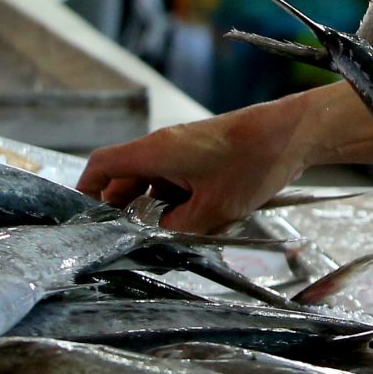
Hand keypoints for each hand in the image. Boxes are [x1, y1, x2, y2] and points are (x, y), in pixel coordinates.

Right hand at [79, 88, 356, 232]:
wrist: (292, 135)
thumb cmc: (252, 164)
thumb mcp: (212, 210)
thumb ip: (178, 229)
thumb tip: (161, 237)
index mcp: (155, 152)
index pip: (101, 166)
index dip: (85, 191)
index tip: (81, 217)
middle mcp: (163, 147)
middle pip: (124, 176)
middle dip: (120, 208)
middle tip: (121, 238)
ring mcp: (183, 149)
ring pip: (152, 180)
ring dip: (150, 206)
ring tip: (157, 236)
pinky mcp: (202, 154)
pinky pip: (174, 178)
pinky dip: (173, 199)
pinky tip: (189, 222)